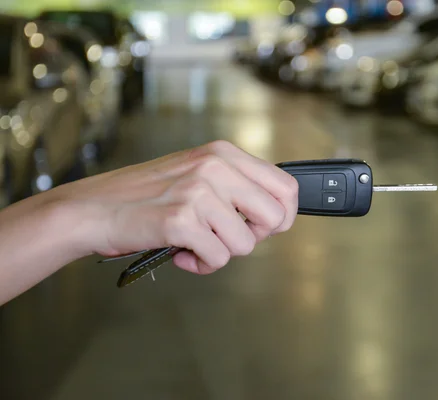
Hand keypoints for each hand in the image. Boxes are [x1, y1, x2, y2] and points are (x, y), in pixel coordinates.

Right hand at [56, 140, 298, 274]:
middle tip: (225, 237)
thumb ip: (236, 185)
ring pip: (245, 244)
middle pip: (274, 218)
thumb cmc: (146, 195)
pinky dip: (200, 264)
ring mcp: (198, 193)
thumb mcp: (197, 172)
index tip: (267, 227)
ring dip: (220, 252)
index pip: (285, 186)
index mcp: (223, 153)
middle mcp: (215, 167)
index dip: (284, 215)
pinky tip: (181, 252)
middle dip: (253, 237)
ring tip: (194, 242)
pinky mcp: (181, 221)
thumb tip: (276, 214)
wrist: (94, 208)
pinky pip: (217, 259)